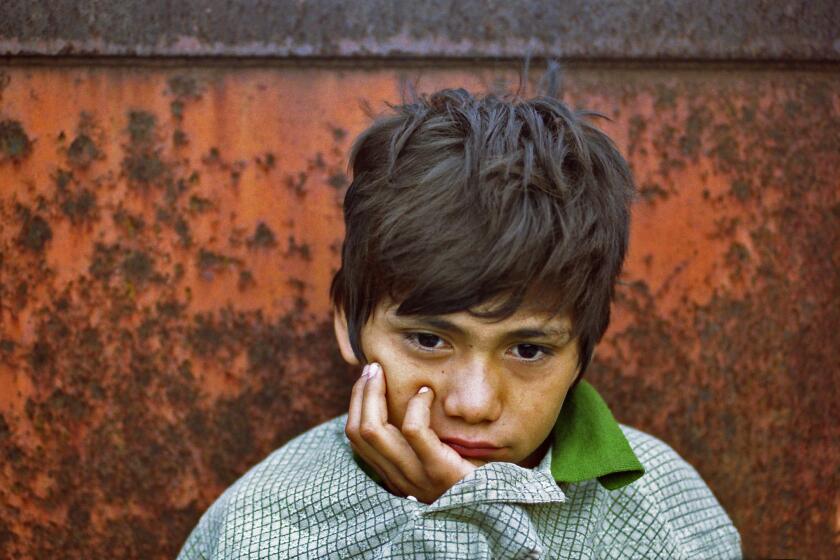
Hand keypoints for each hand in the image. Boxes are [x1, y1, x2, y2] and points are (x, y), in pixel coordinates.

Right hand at [345, 362, 476, 503]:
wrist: (502, 506)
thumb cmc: (473, 477)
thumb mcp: (438, 459)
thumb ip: (421, 442)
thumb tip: (407, 401)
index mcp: (395, 475)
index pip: (357, 439)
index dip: (356, 405)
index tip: (367, 380)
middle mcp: (399, 479)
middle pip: (360, 432)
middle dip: (361, 394)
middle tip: (373, 368)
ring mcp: (416, 477)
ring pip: (376, 430)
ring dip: (375, 393)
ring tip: (384, 372)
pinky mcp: (439, 470)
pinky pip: (414, 431)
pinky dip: (416, 406)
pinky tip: (427, 393)